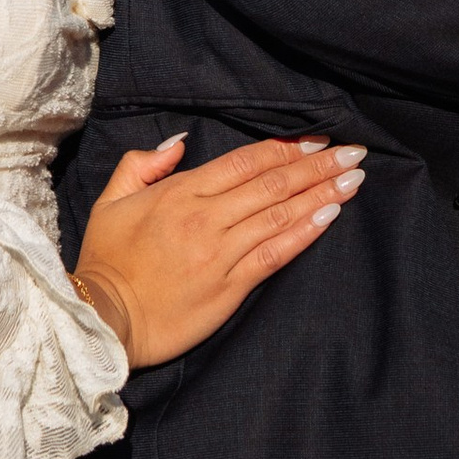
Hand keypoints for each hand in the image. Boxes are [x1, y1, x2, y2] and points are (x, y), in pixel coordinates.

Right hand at [71, 134, 363, 370]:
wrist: (103, 319)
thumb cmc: (106, 260)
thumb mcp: (111, 201)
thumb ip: (144, 164)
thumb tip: (181, 141)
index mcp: (181, 192)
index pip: (245, 162)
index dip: (285, 148)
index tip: (318, 139)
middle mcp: (206, 218)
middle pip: (273, 183)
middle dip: (317, 165)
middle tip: (354, 153)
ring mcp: (220, 253)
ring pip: (280, 215)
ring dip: (321, 194)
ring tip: (354, 180)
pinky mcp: (229, 288)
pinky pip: (274, 255)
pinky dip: (304, 233)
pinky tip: (329, 216)